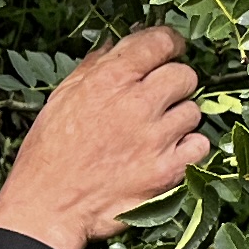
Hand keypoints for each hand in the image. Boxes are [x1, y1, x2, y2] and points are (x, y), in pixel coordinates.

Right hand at [0, 27, 209, 248]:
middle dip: (174, 82)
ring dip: (179, 118)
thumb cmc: (49, 152)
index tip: (171, 49)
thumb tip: (116, 45)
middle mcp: (138, 103)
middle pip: (185, 75)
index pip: (160, 42)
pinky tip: (168, 152)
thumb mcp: (62, 98)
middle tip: (159, 98)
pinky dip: (189, 147)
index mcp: (109, 79)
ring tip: (155, 132)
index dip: (170, 43)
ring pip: (193, 111)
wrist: (48, 207)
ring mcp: (157, 138)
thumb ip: (93, 67)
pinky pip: (200, 145)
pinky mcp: (168, 171)